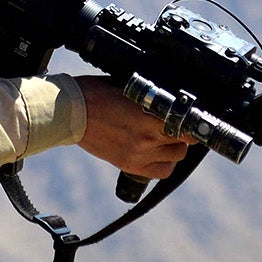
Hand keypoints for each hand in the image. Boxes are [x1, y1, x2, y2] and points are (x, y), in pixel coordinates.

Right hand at [77, 77, 192, 180]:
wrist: (70, 113)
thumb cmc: (96, 94)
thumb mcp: (129, 88)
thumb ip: (153, 99)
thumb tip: (172, 100)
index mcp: (149, 116)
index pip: (187, 127)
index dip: (192, 123)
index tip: (191, 119)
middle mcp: (147, 139)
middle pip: (184, 143)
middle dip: (183, 134)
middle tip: (176, 125)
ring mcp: (139, 155)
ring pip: (175, 158)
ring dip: (174, 148)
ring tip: (165, 138)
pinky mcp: (129, 165)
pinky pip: (160, 172)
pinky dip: (164, 164)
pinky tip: (157, 153)